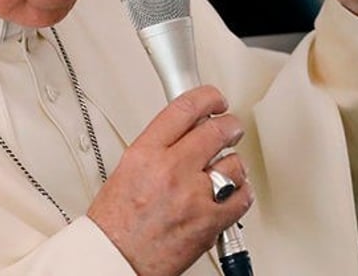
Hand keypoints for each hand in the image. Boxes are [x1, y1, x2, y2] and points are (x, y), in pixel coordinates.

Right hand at [87, 86, 252, 275]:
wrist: (116, 259)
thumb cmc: (115, 222)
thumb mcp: (127, 169)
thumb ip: (157, 147)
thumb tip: (183, 133)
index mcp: (146, 153)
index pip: (184, 109)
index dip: (207, 97)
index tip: (214, 99)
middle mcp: (171, 170)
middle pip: (216, 131)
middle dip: (229, 125)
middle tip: (231, 127)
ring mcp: (193, 196)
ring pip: (234, 164)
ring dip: (233, 164)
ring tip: (225, 168)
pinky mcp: (210, 222)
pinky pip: (242, 197)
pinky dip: (241, 192)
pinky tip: (233, 191)